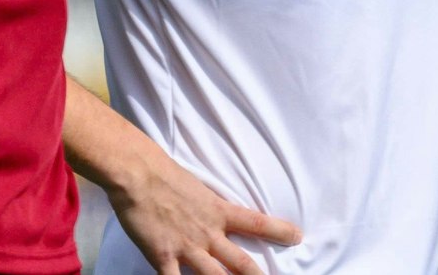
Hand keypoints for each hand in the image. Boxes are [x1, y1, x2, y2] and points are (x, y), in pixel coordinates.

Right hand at [107, 155, 301, 274]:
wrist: (139, 175)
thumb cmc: (167, 175)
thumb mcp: (200, 189)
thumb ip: (212, 206)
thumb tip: (219, 215)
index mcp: (219, 211)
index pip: (257, 222)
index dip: (279, 231)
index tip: (298, 237)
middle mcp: (208, 233)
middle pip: (240, 262)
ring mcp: (187, 247)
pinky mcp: (163, 256)